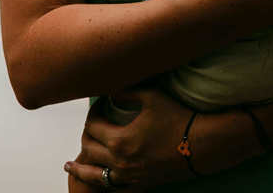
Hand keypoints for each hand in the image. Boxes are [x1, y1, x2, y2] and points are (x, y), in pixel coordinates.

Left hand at [64, 87, 196, 190]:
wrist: (202, 144)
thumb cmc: (178, 118)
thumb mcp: (151, 97)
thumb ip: (126, 91)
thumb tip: (110, 90)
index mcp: (120, 140)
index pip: (92, 126)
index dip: (93, 113)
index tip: (99, 106)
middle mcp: (120, 162)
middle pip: (89, 150)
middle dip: (86, 135)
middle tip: (90, 127)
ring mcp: (129, 176)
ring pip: (95, 176)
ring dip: (81, 169)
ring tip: (70, 166)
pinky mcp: (140, 184)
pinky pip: (114, 188)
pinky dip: (102, 184)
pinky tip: (98, 180)